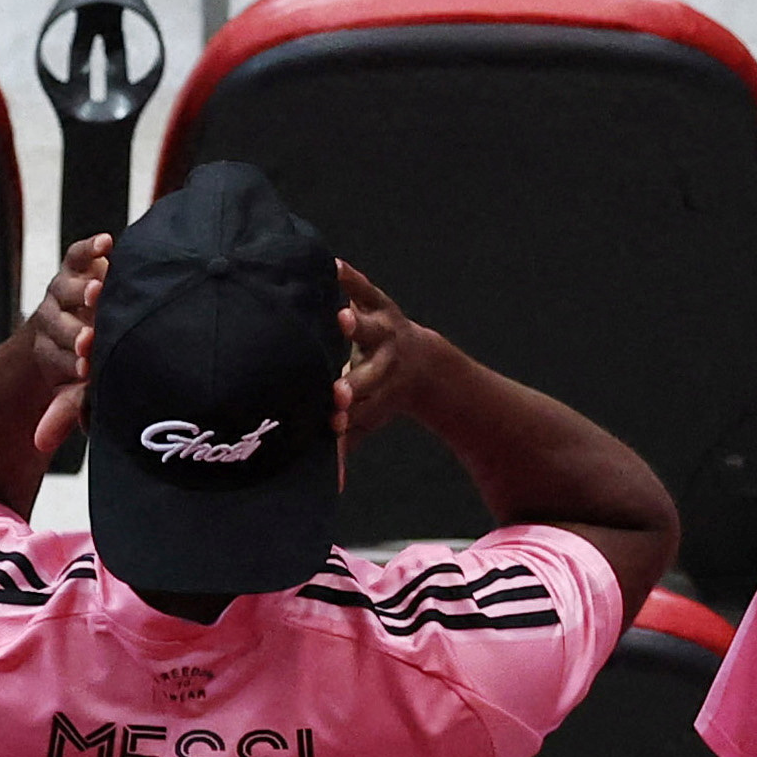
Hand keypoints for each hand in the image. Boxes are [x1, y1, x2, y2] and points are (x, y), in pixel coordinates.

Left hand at [20, 233, 104, 452]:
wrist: (97, 314)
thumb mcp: (84, 385)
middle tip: (88, 337)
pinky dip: (90, 247)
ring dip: (79, 290)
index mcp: (51, 351)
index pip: (57, 358)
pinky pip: (79, 253)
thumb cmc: (99, 359)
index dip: (70, 363)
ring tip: (97, 291)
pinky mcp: (78, 263)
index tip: (84, 369)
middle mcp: (53, 319)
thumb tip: (39, 443)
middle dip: (71, 332)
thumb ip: (68, 409)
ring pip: (65, 288)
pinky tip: (106, 244)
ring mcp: (63, 289)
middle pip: (57, 325)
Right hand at [335, 258, 442, 441]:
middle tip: (339, 389)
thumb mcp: (364, 422)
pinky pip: (364, 289)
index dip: (348, 414)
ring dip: (353, 325)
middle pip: (367, 373)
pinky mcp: (378, 303)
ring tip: (338, 317)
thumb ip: (343, 448)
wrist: (424, 365)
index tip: (336, 422)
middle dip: (354, 381)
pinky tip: (332, 265)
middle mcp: (383, 361)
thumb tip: (332, 491)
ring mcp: (382, 330)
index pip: (359, 406)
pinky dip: (349, 278)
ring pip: (367, 328)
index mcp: (378, 392)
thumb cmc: (379, 397)